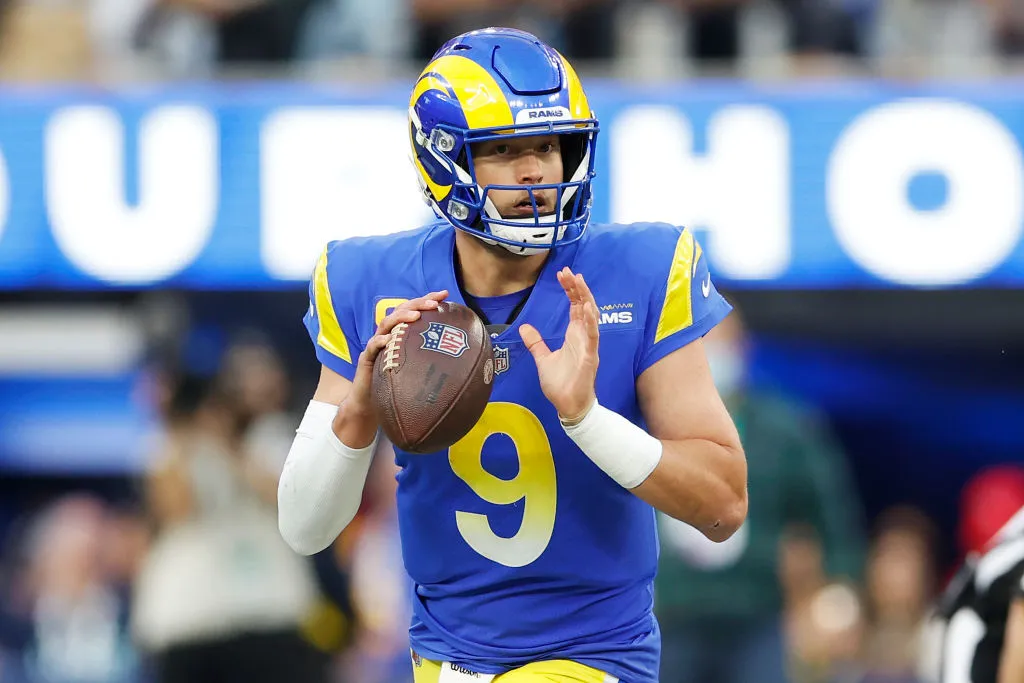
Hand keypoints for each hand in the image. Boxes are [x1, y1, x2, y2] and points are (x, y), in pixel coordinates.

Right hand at [333, 290, 448, 447]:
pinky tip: (389, 340)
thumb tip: (466, 361)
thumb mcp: (420, 371)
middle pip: (401, 311)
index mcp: (402, 333)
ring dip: (401, 317)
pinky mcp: (367, 358)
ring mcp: (376, 344)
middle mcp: (389, 334)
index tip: (444, 294)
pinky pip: (372, 346)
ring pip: (386, 323)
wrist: (371, 404)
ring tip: (416, 316)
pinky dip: (380, 341)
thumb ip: (435, 361)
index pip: (415, 310)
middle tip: (433, 303)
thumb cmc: (398, 386)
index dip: (428, 299)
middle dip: (418, 303)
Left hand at [519, 267, 598, 421]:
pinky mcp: (590, 357)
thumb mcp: (543, 359)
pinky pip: (592, 336)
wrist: (568, 406)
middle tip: (568, 272)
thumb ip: (536, 343)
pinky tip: (587, 308)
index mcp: (574, 335)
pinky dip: (591, 322)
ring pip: (591, 316)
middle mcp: (583, 337)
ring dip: (585, 298)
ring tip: (578, 281)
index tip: (563, 275)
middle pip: (584, 306)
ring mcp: (588, 346)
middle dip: (577, 288)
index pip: (575, 307)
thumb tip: (524, 328)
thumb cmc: (561, 384)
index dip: (571, 290)